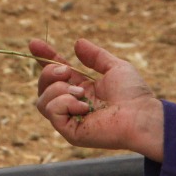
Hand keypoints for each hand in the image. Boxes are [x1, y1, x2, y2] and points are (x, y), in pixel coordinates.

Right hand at [30, 37, 164, 161]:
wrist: (141, 116)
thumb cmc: (133, 94)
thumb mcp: (114, 67)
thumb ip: (95, 56)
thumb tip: (77, 43)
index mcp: (81, 89)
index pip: (56, 74)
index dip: (44, 58)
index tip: (34, 43)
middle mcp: (72, 104)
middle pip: (43, 86)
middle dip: (49, 72)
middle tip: (66, 71)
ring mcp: (70, 119)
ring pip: (42, 100)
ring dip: (59, 89)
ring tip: (81, 92)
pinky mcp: (69, 132)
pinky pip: (51, 111)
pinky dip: (64, 103)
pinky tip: (83, 106)